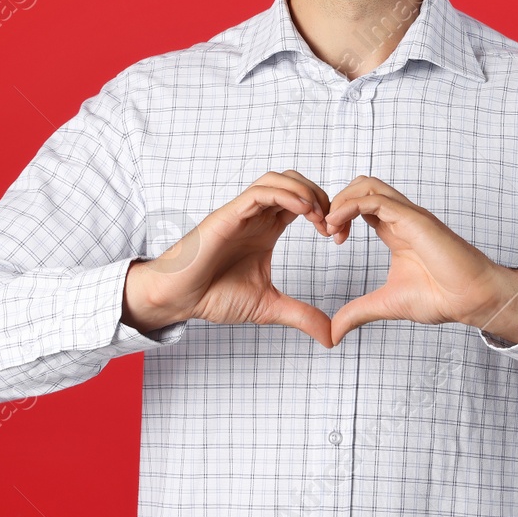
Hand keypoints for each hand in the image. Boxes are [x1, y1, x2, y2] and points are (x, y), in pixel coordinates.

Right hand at [124, 170, 337, 347]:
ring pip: (278, 180)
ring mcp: (242, 213)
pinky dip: (285, 194)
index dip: (326, 211)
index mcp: (268, 228)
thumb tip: (331, 337)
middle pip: (295, 182)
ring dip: (305, 191)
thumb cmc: (214, 295)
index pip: (303, 202)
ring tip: (320, 217)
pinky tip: (303, 210)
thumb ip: (301, 315)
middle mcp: (256, 216)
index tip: (339, 238)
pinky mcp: (228, 215)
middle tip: (334, 226)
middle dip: (321, 196)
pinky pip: (260, 192)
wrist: (178, 298)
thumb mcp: (268, 307)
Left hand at [323, 176, 517, 345]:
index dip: (339, 215)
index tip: (331, 239)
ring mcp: (409, 215)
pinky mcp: (415, 219)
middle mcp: (401, 217)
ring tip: (330, 227)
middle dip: (336, 201)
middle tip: (327, 231)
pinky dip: (350, 206)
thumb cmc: (440, 298)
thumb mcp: (386, 304)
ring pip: (367, 185)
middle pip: (361, 186)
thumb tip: (332, 334)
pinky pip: (377, 200)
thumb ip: (357, 313)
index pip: (361, 204)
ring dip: (341, 200)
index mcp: (395, 230)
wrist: (472, 299)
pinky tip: (338, 227)